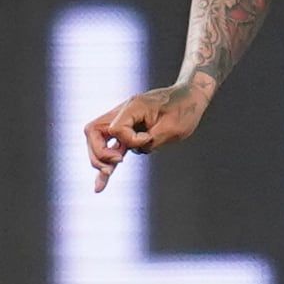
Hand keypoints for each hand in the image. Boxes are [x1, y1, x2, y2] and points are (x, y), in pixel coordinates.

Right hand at [84, 81, 210, 191]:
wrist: (190, 97)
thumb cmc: (185, 110)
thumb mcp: (173, 128)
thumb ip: (152, 139)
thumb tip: (136, 149)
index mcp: (133, 106)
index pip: (116, 128)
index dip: (129, 140)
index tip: (149, 139)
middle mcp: (123, 112)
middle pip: (93, 132)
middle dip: (99, 152)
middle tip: (115, 164)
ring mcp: (124, 121)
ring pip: (97, 140)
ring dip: (99, 160)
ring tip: (103, 181)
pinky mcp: (129, 131)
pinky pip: (112, 147)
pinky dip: (106, 163)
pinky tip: (100, 186)